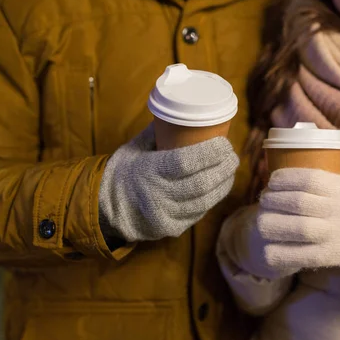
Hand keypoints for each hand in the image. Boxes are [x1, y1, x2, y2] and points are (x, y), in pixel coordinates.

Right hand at [99, 124, 238, 241]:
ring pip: (206, 200)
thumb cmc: (123, 172)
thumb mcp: (134, 148)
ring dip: (224, 184)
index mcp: (150, 171)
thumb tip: (183, 111)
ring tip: (230, 169)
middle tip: (233, 156)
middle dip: (224, 168)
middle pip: (202, 182)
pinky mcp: (172, 228)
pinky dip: (213, 198)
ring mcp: (167, 214)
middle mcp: (159, 195)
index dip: (211, 152)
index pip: (187, 162)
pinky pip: (199, 212)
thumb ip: (158, 133)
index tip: (225, 143)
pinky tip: (220, 186)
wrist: (106, 208)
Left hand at [254, 168, 339, 272]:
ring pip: (297, 229)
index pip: (307, 179)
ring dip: (272, 223)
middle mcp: (336, 210)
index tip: (272, 181)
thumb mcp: (338, 182)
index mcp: (337, 188)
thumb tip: (273, 180)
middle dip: (273, 200)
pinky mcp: (327, 256)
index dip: (283, 179)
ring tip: (262, 220)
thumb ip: (312, 179)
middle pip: (298, 203)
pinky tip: (268, 247)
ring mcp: (332, 234)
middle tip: (264, 200)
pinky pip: (299, 256)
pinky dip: (278, 252)